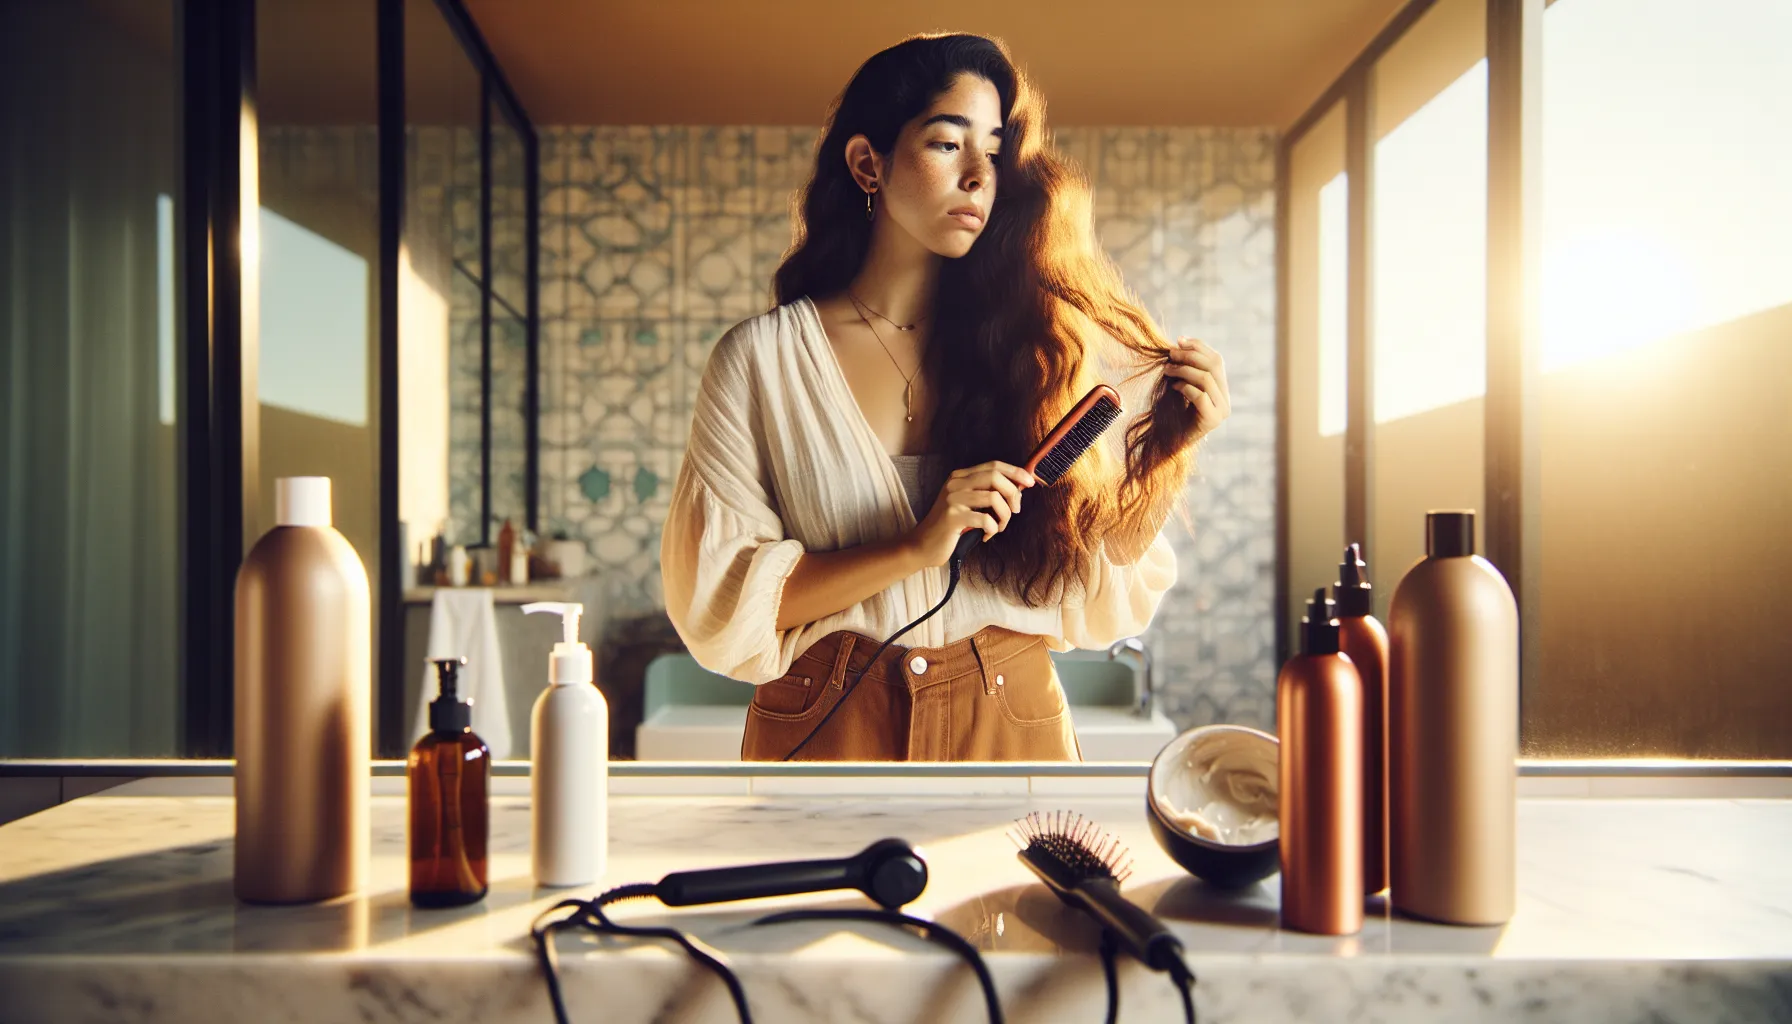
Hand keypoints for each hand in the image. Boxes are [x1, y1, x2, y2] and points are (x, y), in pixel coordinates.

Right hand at [904, 461, 1035, 567]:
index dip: (1015, 472)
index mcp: (960, 476)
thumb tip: (1019, 488)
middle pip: (995, 477)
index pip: (994, 465)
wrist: (923, 545)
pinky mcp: (952, 517)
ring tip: (998, 527)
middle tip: (1015, 511)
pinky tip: (985, 536)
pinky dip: (992, 529)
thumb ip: (988, 493)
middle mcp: (955, 483)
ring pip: (994, 498)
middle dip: (1013, 494)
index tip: (1030, 482)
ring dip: (1004, 516)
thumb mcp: (968, 504)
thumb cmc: (951, 526)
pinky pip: (986, 519)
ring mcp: (953, 499)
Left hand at [1164, 337, 1230, 442]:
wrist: (1171, 444)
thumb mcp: (1182, 386)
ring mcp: (1221, 410)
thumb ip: (1186, 368)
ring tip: (1166, 369)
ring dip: (1183, 370)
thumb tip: (1180, 341)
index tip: (1179, 340)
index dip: (1199, 347)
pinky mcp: (1212, 420)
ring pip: (1206, 379)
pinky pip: (1200, 395)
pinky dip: (1184, 387)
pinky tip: (1172, 387)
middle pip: (1213, 366)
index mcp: (1222, 389)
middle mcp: (1226, 399)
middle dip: (1190, 355)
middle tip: (1170, 353)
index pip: (1217, 360)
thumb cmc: (1174, 415)